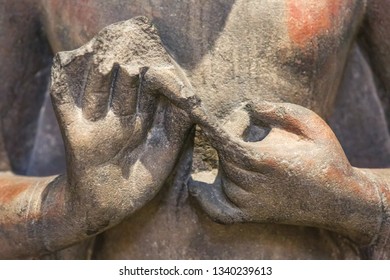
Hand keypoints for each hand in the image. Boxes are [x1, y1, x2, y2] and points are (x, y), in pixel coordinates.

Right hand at [50, 18, 192, 225]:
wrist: (106, 206)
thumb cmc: (140, 182)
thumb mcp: (165, 154)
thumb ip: (177, 128)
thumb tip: (192, 102)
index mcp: (141, 120)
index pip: (148, 94)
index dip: (155, 78)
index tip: (163, 62)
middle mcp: (119, 118)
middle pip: (123, 89)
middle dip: (129, 71)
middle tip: (134, 51)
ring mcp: (97, 125)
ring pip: (98, 93)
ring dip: (101, 77)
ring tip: (107, 57)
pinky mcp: (76, 135)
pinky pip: (65, 108)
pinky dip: (62, 89)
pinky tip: (61, 66)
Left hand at [186, 101, 381, 243]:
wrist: (339, 200)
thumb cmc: (326, 157)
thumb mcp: (310, 124)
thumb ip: (278, 110)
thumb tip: (247, 106)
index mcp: (267, 161)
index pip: (225, 142)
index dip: (207, 125)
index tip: (191, 110)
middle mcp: (254, 185)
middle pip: (224, 155)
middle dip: (229, 136)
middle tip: (249, 127)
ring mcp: (251, 204)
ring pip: (222, 176)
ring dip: (227, 160)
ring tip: (250, 149)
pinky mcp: (251, 215)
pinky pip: (218, 210)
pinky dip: (204, 199)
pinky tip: (197, 185)